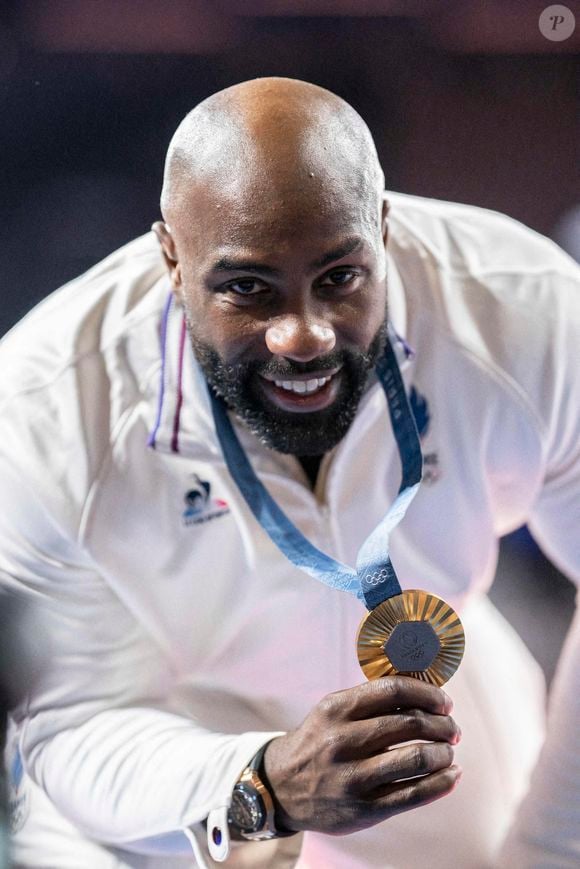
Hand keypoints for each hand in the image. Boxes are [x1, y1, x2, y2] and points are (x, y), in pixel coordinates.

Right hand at [263, 675, 460, 835]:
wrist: (281, 788)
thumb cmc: (318, 742)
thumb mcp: (331, 712)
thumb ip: (369, 700)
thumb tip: (422, 691)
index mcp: (336, 709)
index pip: (393, 690)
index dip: (427, 693)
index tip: (444, 701)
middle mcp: (343, 741)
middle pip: (410, 723)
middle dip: (442, 724)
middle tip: (453, 728)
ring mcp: (353, 777)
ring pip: (416, 758)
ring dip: (444, 752)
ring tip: (449, 750)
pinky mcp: (364, 809)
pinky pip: (414, 794)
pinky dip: (442, 783)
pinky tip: (452, 774)